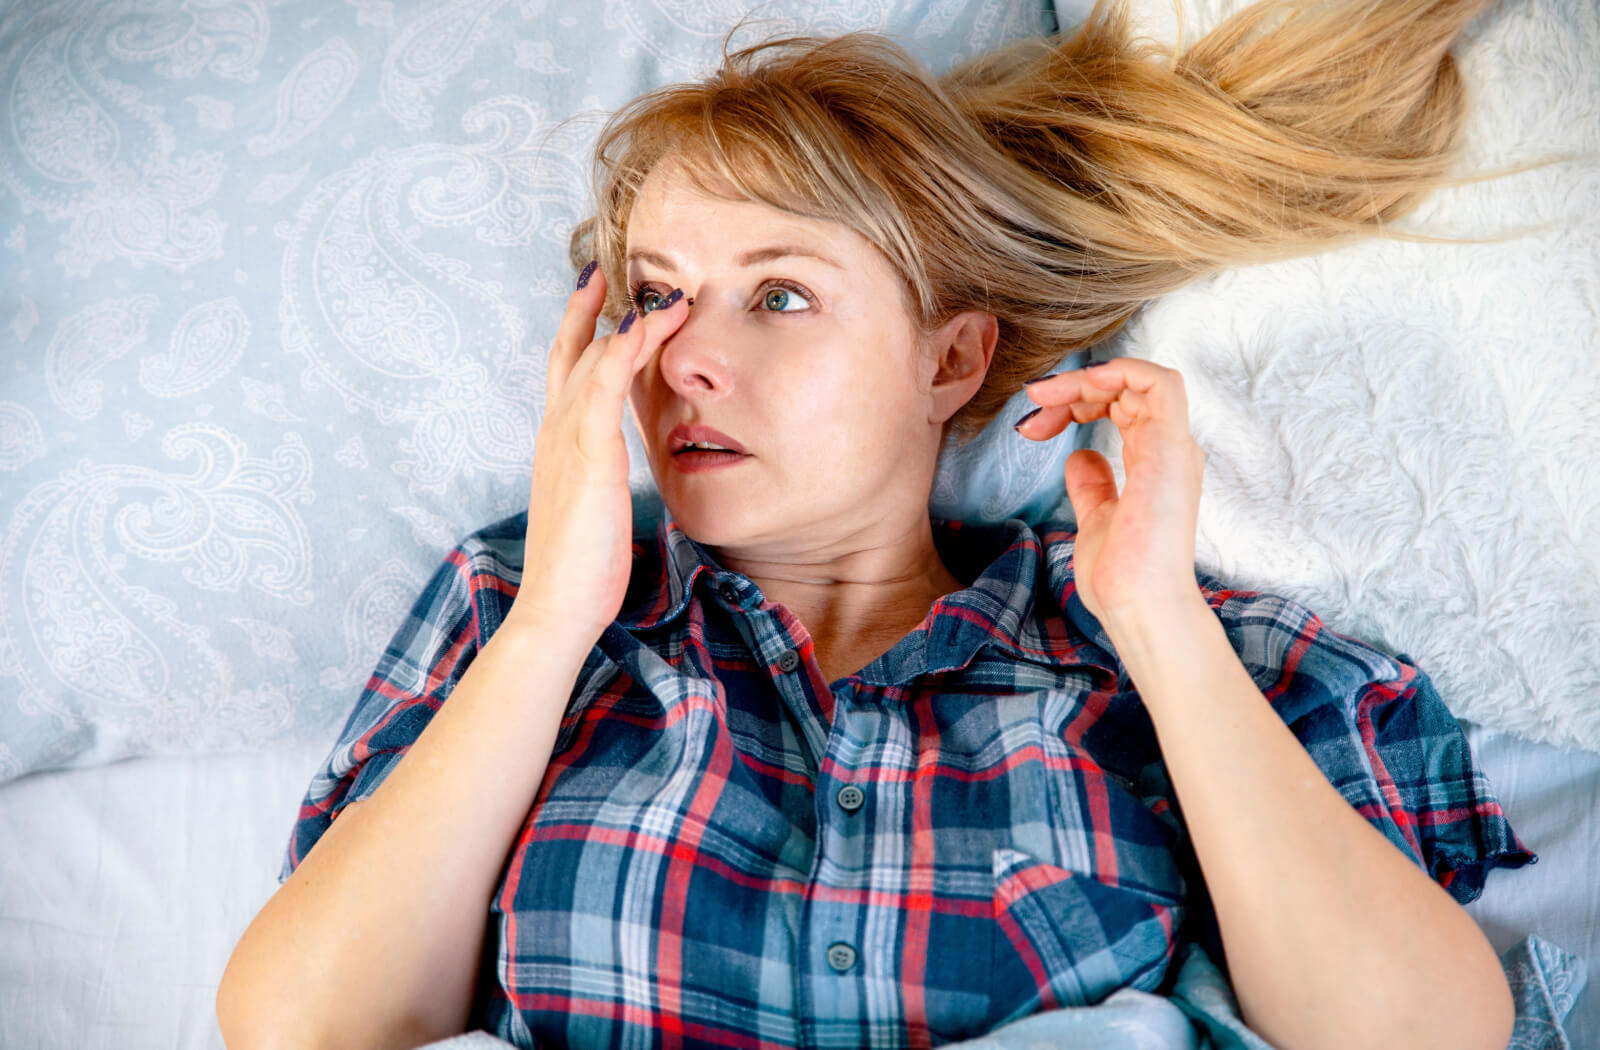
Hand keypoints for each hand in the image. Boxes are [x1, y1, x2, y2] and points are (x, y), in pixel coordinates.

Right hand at [504, 266, 688, 646]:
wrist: (557, 607)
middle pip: (570, 353)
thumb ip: (599, 478)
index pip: (566, 374)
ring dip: (629, 322)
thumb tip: (611, 468)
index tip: (599, 300)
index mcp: (556, 446)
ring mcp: (566, 441)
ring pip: (592, 361)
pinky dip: (622, 353)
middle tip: (609, 271)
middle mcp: (554, 433)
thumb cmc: (582, 569)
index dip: (580, 332)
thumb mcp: (593, 510)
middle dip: (591, 310)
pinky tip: (643, 327)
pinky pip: (603, 389)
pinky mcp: (587, 456)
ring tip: (662, 291)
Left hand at [1015, 359, 1206, 632]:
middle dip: (1073, 388)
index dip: (1075, 403)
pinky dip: (1122, 371)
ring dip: (1089, 378)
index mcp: (1154, 462)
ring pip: (1141, 378)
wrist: (1138, 605)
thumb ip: (1093, 486)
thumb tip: (1080, 457)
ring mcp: (1173, 447)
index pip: (1120, 406)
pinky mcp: (1170, 448)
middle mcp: (1169, 449)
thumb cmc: (1121, 576)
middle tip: (1031, 405)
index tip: (1032, 426)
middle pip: (1125, 389)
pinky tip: (1083, 383)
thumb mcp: (1095, 519)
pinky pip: (1161, 383)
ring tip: (1044, 395)